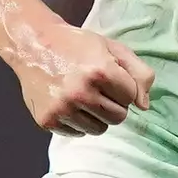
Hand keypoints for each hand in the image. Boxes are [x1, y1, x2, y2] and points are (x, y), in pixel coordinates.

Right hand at [15, 21, 153, 135]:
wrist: (33, 45)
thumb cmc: (77, 45)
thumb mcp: (112, 48)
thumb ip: (139, 73)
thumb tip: (144, 106)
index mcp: (100, 72)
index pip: (130, 97)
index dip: (123, 86)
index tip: (109, 76)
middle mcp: (80, 93)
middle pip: (118, 117)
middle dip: (113, 104)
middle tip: (97, 88)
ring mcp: (62, 109)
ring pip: (99, 129)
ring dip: (97, 116)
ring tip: (84, 96)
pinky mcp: (48, 121)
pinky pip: (78, 133)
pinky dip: (78, 122)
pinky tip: (69, 103)